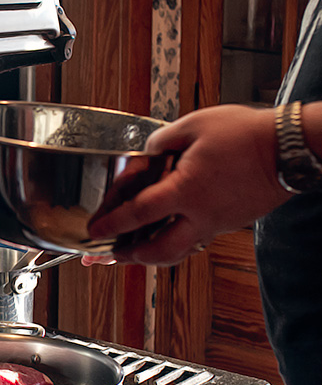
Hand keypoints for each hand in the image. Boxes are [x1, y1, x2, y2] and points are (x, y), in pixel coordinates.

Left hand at [85, 104, 293, 265]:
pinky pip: (195, 239)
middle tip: (111, 255)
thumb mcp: (194, 126)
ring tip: (133, 251)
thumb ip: (162, 141)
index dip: (112, 224)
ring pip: (178, 251)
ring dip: (152, 255)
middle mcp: (200, 214)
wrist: (290, 148)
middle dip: (130, 258)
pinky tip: (165, 232)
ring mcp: (216, 223)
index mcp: (186, 190)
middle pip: (159, 252)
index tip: (94, 229)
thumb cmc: (246, 134)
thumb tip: (147, 153)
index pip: (138, 214)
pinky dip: (175, 241)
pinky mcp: (229, 223)